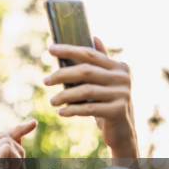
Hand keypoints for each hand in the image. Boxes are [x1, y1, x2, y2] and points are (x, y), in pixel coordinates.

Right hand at [0, 120, 36, 168]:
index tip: (34, 123)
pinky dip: (17, 160)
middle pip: (3, 135)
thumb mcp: (17, 165)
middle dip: (18, 150)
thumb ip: (17, 146)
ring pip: (6, 140)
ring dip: (18, 157)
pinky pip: (8, 148)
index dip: (17, 130)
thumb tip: (27, 125)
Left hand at [44, 37, 138, 157]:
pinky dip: (72, 110)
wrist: (122, 131)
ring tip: (52, 101)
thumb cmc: (108, 102)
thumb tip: (94, 36)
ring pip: (85, 90)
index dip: (69, 50)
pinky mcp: (118, 111)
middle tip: (45, 81)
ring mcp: (122, 94)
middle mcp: (123, 78)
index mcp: (119, 66)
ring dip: (64, 95)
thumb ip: (101, 61)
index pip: (90, 54)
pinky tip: (61, 112)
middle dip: (62, 75)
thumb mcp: (106, 81)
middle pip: (86, 71)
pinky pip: (89, 108)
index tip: (50, 49)